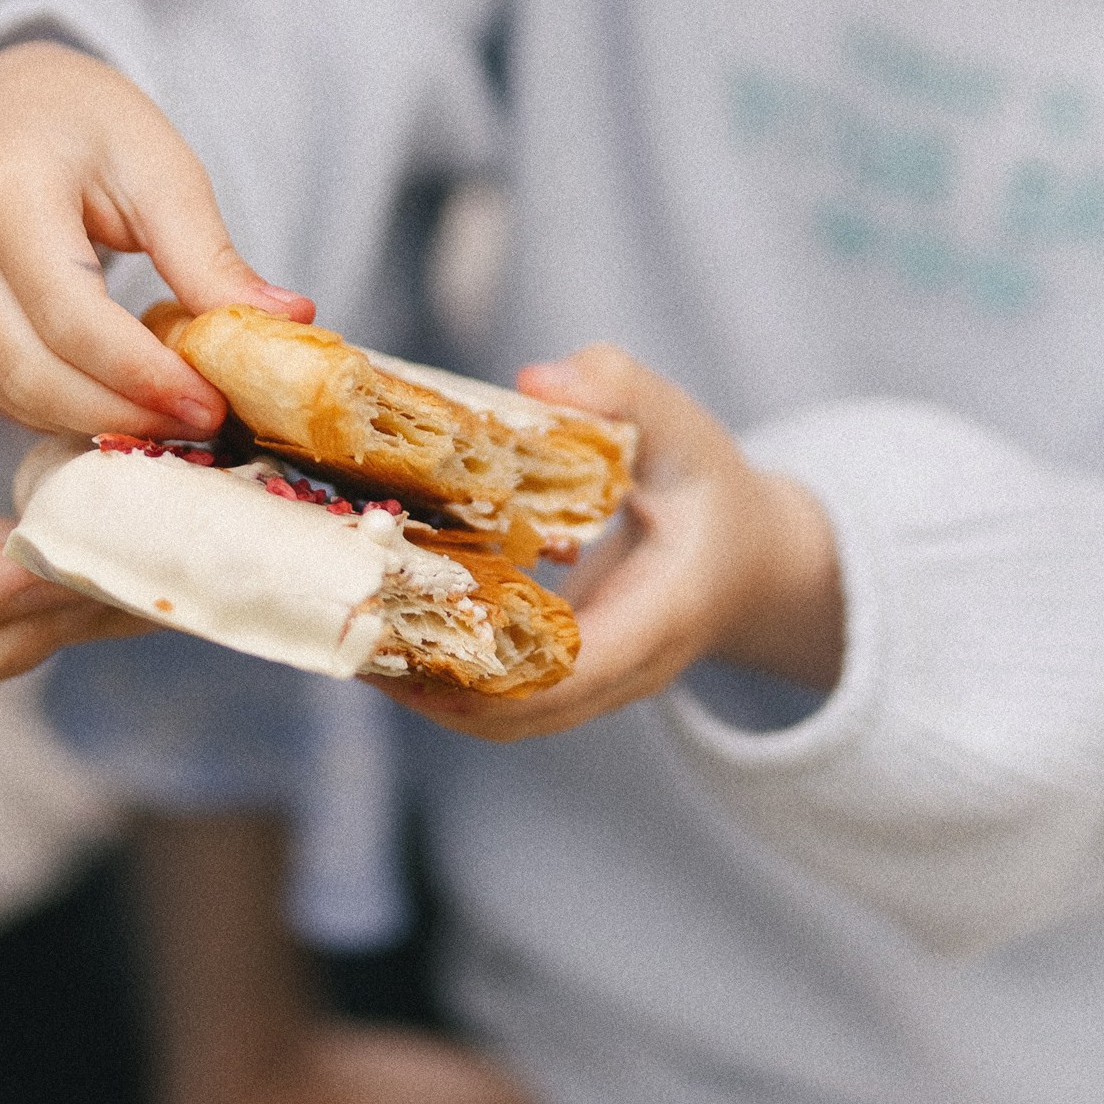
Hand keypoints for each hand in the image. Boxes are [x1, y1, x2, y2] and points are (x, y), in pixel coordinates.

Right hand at [0, 41, 309, 441]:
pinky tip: (127, 404)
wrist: (8, 104)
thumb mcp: (160, 166)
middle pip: (33, 372)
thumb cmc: (88, 123)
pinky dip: (66, 409)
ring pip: (12, 394)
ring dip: (98, 422)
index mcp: (4, 194)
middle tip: (204, 423)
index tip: (214, 403)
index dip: (144, 375)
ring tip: (176, 417)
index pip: (72, 318)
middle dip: (125, 413)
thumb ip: (208, 253)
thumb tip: (287, 321)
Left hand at [382, 345, 843, 743]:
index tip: (412, 627)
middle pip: (519, 714)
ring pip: (501, 721)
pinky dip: (442, 679)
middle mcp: (625, 672)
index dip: (488, 662)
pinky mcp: (566, 684)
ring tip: (348, 637)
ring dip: (424, 689)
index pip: (571, 668)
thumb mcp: (683, 427)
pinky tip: (386, 632)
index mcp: (660, 616)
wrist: (754, 560)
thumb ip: (623, 390)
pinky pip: (500, 702)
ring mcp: (595, 689)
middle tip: (349, 629)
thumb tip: (536, 382)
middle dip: (430, 683)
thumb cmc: (711, 488)